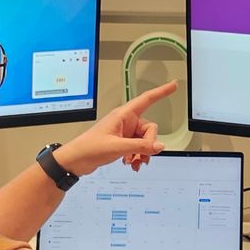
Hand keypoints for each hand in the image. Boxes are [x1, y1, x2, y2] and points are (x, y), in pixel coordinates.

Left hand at [57, 81, 176, 175]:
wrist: (76, 160)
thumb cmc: (89, 147)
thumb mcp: (117, 147)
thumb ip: (140, 147)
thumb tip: (159, 146)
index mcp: (123, 115)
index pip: (146, 99)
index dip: (161, 92)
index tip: (173, 86)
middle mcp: (125, 121)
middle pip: (149, 129)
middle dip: (148, 145)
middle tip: (141, 156)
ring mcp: (124, 132)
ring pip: (144, 141)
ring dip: (142, 153)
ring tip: (134, 163)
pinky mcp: (122, 142)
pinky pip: (138, 147)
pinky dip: (137, 156)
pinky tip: (130, 163)